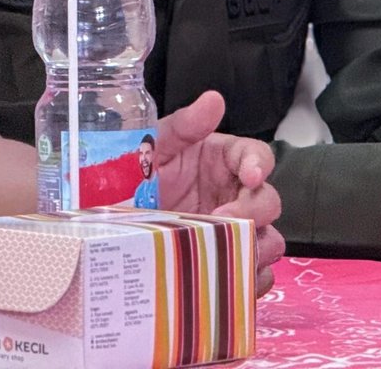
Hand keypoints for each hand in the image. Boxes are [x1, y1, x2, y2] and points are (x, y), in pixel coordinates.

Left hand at [154, 91, 284, 294]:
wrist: (111, 217)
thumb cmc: (135, 175)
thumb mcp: (154, 146)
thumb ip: (185, 124)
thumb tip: (214, 100)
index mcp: (222, 160)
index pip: (257, 157)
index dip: (259, 165)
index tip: (249, 176)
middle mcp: (233, 194)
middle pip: (269, 202)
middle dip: (253, 212)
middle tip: (222, 221)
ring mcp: (233, 231)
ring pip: (269, 241)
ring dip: (256, 249)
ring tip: (228, 255)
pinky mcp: (227, 261)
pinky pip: (256, 276)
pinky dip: (250, 280)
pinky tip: (228, 278)